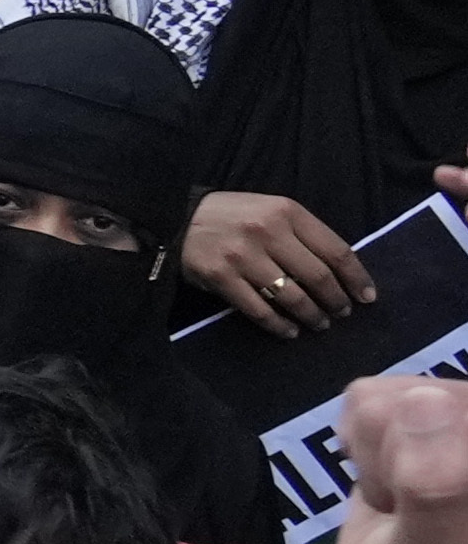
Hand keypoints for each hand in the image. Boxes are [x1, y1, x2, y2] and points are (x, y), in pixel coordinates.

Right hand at [188, 186, 374, 334]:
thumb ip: (301, 234)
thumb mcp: (271, 211)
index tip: (367, 297)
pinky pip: (258, 309)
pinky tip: (289, 332)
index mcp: (287, 212)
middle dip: (335, 301)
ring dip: (311, 315)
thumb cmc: (233, 216)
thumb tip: (338, 272)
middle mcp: (267, 232)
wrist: (176, 218)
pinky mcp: (220, 277)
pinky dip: (278, 325)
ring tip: (319, 324)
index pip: (335, 249)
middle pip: (317, 276)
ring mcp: (242, 256)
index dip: (356, 277)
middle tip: (342, 313)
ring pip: (291, 296)